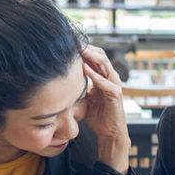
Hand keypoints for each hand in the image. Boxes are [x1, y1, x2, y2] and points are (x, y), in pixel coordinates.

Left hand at [81, 45, 130, 173]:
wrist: (109, 133)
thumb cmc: (97, 116)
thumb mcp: (83, 98)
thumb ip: (77, 87)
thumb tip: (58, 81)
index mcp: (103, 76)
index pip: (95, 56)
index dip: (84, 49)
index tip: (69, 43)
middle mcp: (111, 78)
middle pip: (100, 56)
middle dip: (87, 48)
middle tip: (73, 41)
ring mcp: (115, 85)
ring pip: (104, 64)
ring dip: (91, 56)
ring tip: (79, 50)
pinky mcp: (116, 95)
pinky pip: (106, 82)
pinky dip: (95, 75)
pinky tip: (84, 69)